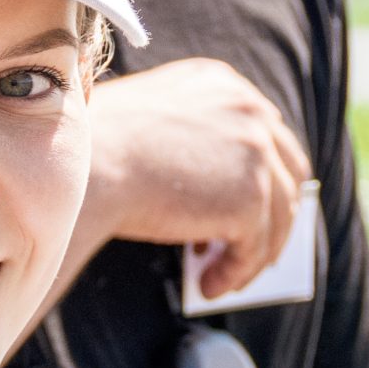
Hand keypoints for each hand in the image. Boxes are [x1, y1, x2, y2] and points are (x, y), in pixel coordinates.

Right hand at [84, 59, 311, 298]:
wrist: (82, 166)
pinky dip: (236, 272)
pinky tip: (208, 285)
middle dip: (274, 213)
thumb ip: (191, 137)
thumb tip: (214, 190)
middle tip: (251, 247)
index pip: (265, 131)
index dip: (261, 174)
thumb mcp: (151, 119)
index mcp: (222, 82)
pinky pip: (255, 247)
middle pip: (286, 170)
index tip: (249, 206)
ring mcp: (256, 152)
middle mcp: (249, 108)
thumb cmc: (95, 147)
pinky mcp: (251, 197)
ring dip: (253, 253)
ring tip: (219, 276)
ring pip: (278, 216)